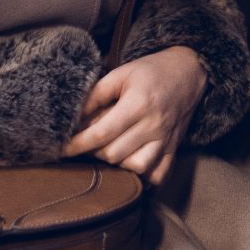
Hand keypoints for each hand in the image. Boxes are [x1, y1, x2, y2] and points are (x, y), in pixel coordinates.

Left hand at [60, 47, 204, 184]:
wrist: (189, 72)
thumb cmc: (151, 71)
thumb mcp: (121, 73)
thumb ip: (96, 95)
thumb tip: (73, 117)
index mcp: (138, 104)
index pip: (102, 132)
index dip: (78, 144)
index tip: (61, 149)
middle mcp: (154, 125)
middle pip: (115, 154)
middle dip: (93, 152)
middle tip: (85, 143)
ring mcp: (166, 140)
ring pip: (136, 168)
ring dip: (116, 165)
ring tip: (108, 151)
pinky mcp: (174, 148)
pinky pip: (158, 174)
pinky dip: (143, 178)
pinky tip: (130, 168)